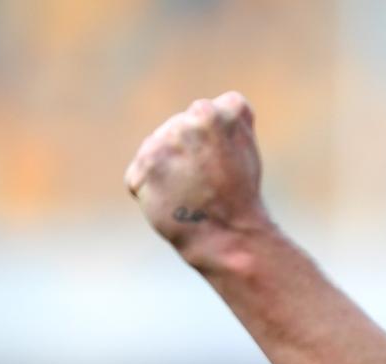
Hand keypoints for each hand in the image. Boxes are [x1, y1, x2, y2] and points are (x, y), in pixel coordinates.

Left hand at [125, 91, 270, 270]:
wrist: (227, 236)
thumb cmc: (239, 193)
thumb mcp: (247, 146)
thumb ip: (228, 119)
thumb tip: (213, 106)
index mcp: (218, 111)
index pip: (204, 116)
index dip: (214, 143)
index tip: (223, 163)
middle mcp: (189, 121)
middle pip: (177, 132)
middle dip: (186, 154)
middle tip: (206, 182)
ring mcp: (165, 143)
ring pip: (156, 150)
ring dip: (166, 170)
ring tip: (189, 192)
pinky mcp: (144, 167)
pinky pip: (138, 175)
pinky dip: (148, 189)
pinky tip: (172, 201)